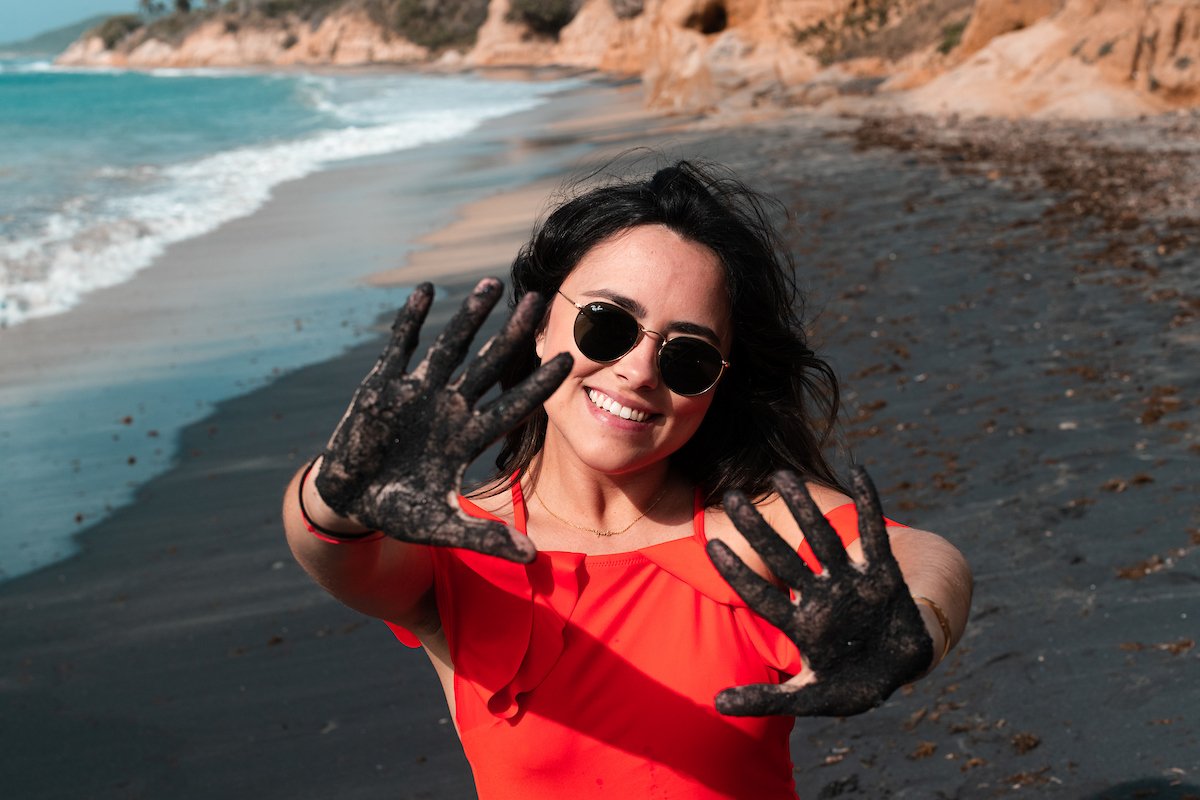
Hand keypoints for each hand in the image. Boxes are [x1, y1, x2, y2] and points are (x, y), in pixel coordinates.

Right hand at [314, 278, 570, 562]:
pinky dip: (412, 320)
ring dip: (469, 316)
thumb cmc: (398, 513)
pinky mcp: (382, 385)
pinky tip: (427, 291)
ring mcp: (417, 393)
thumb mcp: (442, 526)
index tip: (569, 360)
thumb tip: (534, 560)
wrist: (349, 503)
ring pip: (450, 346)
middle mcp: (449, 408)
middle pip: (488, 364)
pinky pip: (400, 346)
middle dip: (512, 334)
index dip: (537, 383)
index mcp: (466, 437)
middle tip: (540, 301)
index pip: (511, 405)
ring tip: (493, 283)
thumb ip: (485, 537)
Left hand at [707, 467, 932, 716]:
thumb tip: (716, 705)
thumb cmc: (852, 685)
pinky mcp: (882, 574)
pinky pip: (875, 533)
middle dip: (760, 529)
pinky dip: (870, 502)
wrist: (904, 669)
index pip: (762, 594)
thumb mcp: (809, 696)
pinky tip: (860, 469)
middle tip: (734, 497)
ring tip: (782, 475)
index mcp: (802, 623)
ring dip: (804, 508)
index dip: (738, 572)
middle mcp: (822, 595)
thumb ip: (765, 700)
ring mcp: (851, 582)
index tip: (710, 544)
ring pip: (823, 538)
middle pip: (785, 557)